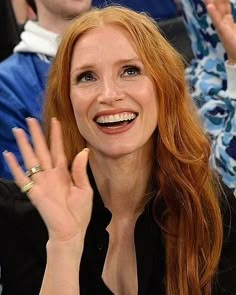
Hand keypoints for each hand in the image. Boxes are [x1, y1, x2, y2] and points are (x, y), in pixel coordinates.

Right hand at [4, 118, 92, 244]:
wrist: (71, 231)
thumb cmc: (79, 212)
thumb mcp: (84, 189)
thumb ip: (80, 170)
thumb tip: (83, 151)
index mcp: (64, 173)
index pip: (58, 149)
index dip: (56, 136)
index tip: (55, 121)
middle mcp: (51, 174)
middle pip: (42, 150)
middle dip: (37, 135)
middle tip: (30, 119)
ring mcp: (41, 183)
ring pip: (31, 159)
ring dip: (24, 145)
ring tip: (18, 131)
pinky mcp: (34, 193)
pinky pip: (22, 178)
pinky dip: (14, 167)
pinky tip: (8, 155)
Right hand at [205, 0, 235, 63]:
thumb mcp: (235, 29)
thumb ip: (233, 23)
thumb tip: (230, 19)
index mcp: (228, 21)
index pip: (224, 5)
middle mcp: (224, 22)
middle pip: (219, 6)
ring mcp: (222, 27)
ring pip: (217, 11)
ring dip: (210, 2)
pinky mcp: (223, 32)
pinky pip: (217, 21)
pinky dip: (213, 14)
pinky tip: (209, 7)